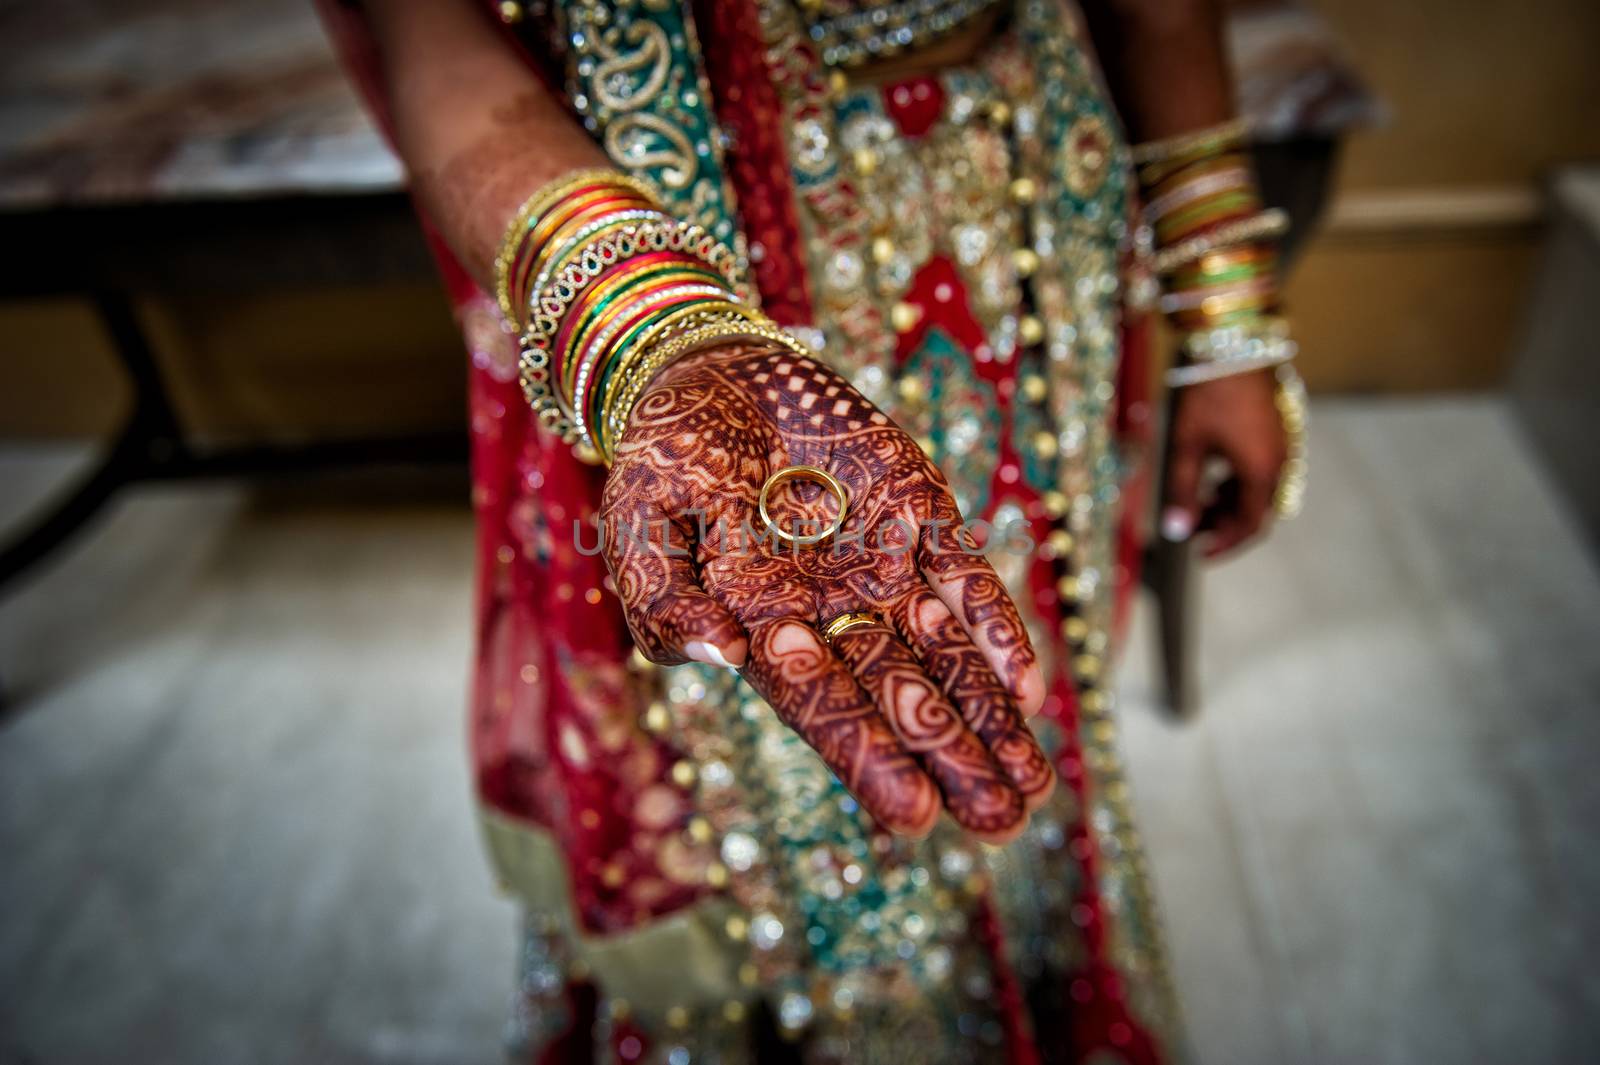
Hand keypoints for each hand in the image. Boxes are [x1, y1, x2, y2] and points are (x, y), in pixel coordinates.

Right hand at [599, 343, 1053, 843]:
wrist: (713, 371)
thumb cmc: (666, 458)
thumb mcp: (638, 523)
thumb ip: (664, 597)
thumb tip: (720, 655)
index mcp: (763, 628)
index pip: (823, 706)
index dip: (869, 759)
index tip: (917, 818)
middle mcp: (831, 612)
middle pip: (899, 697)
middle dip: (952, 759)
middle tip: (1004, 822)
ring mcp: (881, 567)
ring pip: (945, 655)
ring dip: (988, 717)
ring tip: (1033, 787)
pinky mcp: (920, 515)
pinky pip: (965, 577)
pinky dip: (997, 628)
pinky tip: (1027, 689)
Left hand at [1162, 369, 1287, 557]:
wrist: (1235, 344)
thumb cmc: (1208, 394)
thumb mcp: (1187, 445)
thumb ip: (1182, 490)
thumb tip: (1177, 530)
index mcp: (1261, 471)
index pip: (1250, 526)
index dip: (1226, 545)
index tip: (1200, 553)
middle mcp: (1280, 462)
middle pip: (1257, 510)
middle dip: (1225, 524)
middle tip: (1193, 528)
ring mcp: (1283, 446)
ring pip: (1259, 490)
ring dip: (1231, 502)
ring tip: (1198, 501)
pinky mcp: (1278, 432)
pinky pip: (1262, 470)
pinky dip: (1239, 482)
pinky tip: (1213, 476)